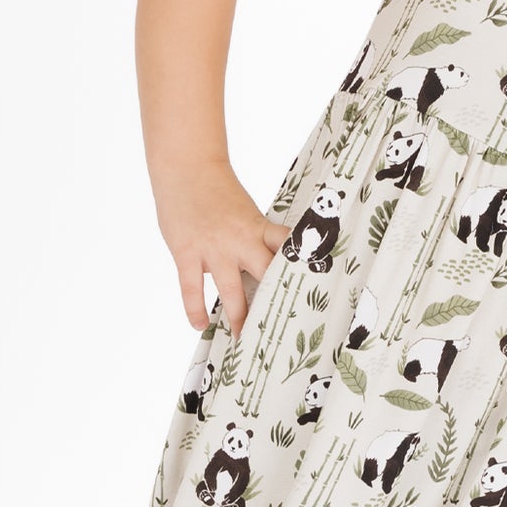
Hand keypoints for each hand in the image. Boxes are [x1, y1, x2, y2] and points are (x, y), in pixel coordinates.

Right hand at [159, 172, 289, 335]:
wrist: (187, 166)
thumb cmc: (219, 192)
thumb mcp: (247, 214)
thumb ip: (256, 241)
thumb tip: (266, 268)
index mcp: (260, 228)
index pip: (289, 250)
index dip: (305, 268)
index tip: (319, 289)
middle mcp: (240, 241)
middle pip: (265, 276)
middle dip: (274, 303)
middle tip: (283, 329)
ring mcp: (213, 249)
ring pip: (231, 291)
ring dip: (238, 317)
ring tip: (244, 339)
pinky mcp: (186, 253)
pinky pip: (192, 288)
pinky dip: (195, 309)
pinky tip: (201, 324)